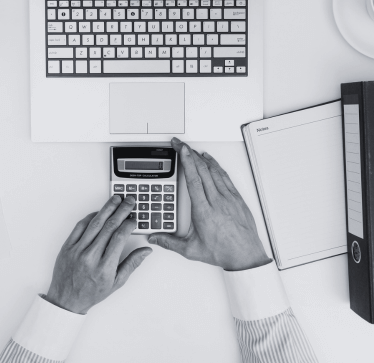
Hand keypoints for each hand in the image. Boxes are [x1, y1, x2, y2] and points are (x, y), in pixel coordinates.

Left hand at [45, 195, 151, 313]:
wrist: (66, 300)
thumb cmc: (92, 292)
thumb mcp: (116, 283)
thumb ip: (132, 264)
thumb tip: (146, 250)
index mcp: (104, 267)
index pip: (119, 238)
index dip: (128, 225)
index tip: (134, 219)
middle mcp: (90, 257)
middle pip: (109, 226)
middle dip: (121, 211)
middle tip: (129, 201)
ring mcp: (77, 250)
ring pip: (95, 223)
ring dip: (107, 209)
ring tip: (116, 199)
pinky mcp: (67, 246)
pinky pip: (80, 226)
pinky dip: (90, 217)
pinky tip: (99, 212)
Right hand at [148, 138, 270, 270]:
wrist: (246, 256)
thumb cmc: (223, 252)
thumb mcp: (192, 250)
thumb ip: (170, 242)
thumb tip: (155, 238)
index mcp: (204, 211)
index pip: (193, 180)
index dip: (186, 162)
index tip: (181, 150)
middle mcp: (217, 201)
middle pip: (202, 170)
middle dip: (189, 154)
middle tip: (180, 144)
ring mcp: (228, 198)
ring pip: (214, 171)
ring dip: (201, 158)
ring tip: (192, 150)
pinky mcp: (236, 198)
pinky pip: (225, 177)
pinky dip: (216, 166)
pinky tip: (210, 161)